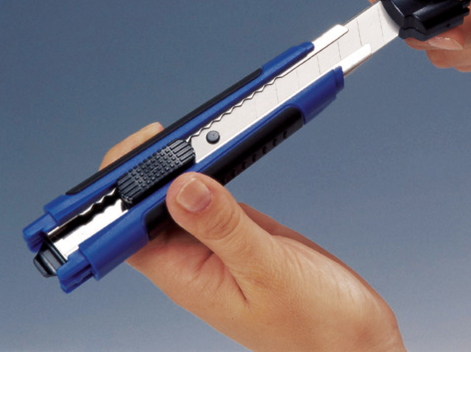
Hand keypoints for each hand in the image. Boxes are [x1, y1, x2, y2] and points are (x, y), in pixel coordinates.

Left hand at [101, 123, 405, 351]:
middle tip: (175, 132)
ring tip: (201, 133)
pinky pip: (214, 194)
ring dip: (185, 164)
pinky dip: (214, 168)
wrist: (351, 339)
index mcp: (185, 275)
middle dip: (152, 165)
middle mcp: (193, 256)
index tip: (139, 152)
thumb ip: (224, 227)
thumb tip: (181, 185)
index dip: (120, 192)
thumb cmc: (312, 324)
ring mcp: (216, 241)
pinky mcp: (240, 229)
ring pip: (182, 195)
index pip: (125, 233)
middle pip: (149, 206)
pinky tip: (219, 153)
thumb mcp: (268, 271)